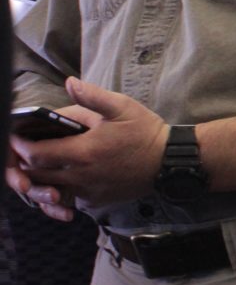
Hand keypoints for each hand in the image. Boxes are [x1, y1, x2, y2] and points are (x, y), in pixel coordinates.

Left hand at [8, 79, 168, 213]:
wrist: (168, 162)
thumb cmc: (145, 132)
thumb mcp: (121, 107)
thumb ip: (91, 96)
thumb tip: (69, 82)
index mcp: (84, 152)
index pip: (38, 155)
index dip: (21, 147)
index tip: (16, 137)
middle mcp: (82, 177)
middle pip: (38, 176)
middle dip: (26, 163)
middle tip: (23, 149)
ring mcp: (89, 193)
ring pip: (50, 190)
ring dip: (41, 178)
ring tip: (40, 162)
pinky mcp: (96, 202)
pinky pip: (68, 199)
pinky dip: (60, 188)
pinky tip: (64, 174)